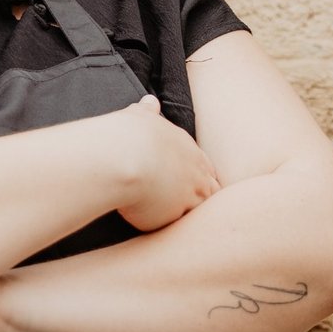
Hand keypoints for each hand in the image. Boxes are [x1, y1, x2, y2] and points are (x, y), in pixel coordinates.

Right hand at [114, 96, 220, 231]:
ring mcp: (189, 194)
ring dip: (189, 214)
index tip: (185, 181)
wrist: (121, 158)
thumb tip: (150, 101)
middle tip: (186, 206)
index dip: (197, 174)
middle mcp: (194, 170)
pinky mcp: (177, 215)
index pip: (203, 164)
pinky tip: (162, 230)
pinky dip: (173, 228)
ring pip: (199, 209)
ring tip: (176, 222)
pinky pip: (180, 226)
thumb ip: (146, 112)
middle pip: (210, 188)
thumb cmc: (126, 135)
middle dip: (201, 196)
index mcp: (186, 146)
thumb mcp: (138, 117)